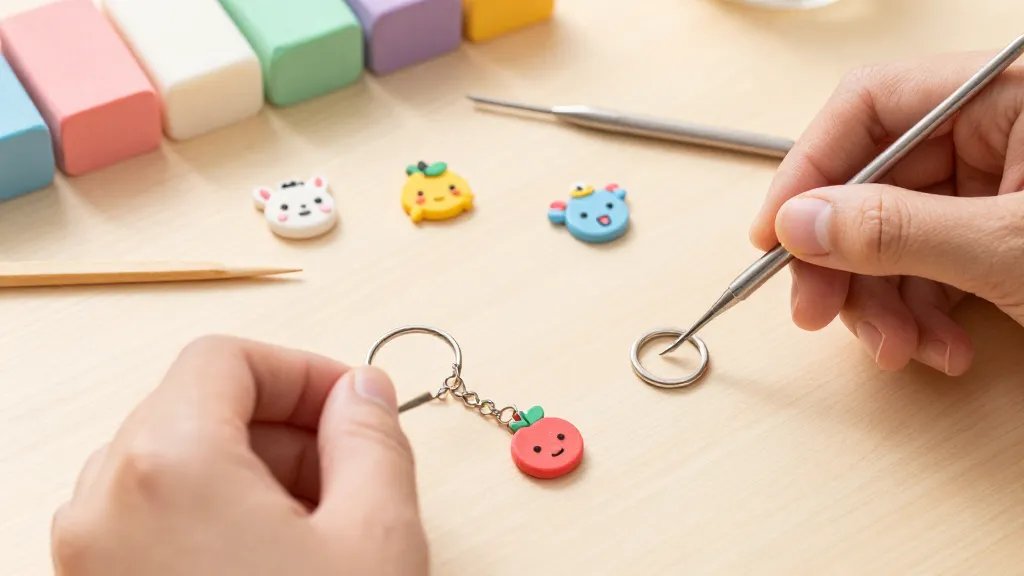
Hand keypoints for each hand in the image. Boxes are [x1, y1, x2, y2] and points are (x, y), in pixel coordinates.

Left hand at [51, 336, 427, 575]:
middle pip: (199, 408)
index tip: (353, 402)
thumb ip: (374, 441)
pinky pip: (154, 519)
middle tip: (352, 468)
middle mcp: (105, 505)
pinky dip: (219, 515)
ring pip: (178, 466)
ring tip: (322, 527)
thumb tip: (363, 393)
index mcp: (167, 468)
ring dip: (257, 474)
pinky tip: (281, 558)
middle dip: (287, 427)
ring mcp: (91, 554)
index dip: (303, 370)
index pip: (225, 357)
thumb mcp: (376, 540)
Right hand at [751, 52, 1023, 375]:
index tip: (774, 236)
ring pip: (892, 231)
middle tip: (819, 315)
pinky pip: (927, 260)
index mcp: (1012, 91)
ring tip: (902, 350)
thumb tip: (799, 223)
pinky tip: (938, 346)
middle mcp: (999, 126)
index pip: (871, 106)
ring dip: (882, 301)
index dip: (808, 169)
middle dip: (845, 260)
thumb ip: (898, 230)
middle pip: (872, 180)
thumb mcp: (1016, 250)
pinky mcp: (1001, 227)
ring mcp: (999, 179)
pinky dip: (920, 311)